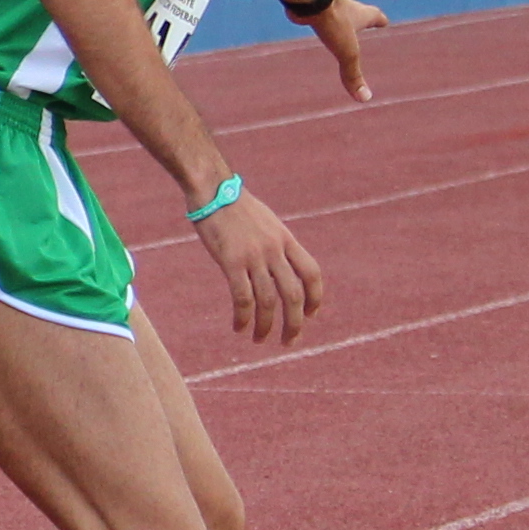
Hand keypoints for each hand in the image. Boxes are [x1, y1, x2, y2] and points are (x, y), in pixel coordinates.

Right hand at [193, 185, 324, 345]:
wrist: (212, 188)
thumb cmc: (235, 205)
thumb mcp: (266, 222)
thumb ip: (275, 244)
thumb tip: (279, 266)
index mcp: (286, 239)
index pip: (311, 273)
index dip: (315, 298)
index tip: (311, 315)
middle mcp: (275, 250)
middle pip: (294, 295)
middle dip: (294, 323)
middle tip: (289, 341)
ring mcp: (254, 256)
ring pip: (268, 301)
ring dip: (266, 326)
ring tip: (259, 340)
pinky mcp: (231, 261)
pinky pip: (242, 297)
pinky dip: (243, 317)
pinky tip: (239, 327)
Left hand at [302, 0, 386, 100]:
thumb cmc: (334, 21)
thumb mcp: (346, 52)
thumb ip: (353, 75)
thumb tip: (365, 98)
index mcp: (361, 14)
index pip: (375, 16)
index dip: (379, 20)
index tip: (384, 22)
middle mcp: (347, 6)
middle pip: (357, 10)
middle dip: (360, 16)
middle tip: (362, 19)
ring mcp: (328, 2)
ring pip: (335, 8)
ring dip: (336, 14)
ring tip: (334, 21)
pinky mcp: (310, 1)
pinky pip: (314, 8)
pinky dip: (314, 14)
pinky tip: (308, 18)